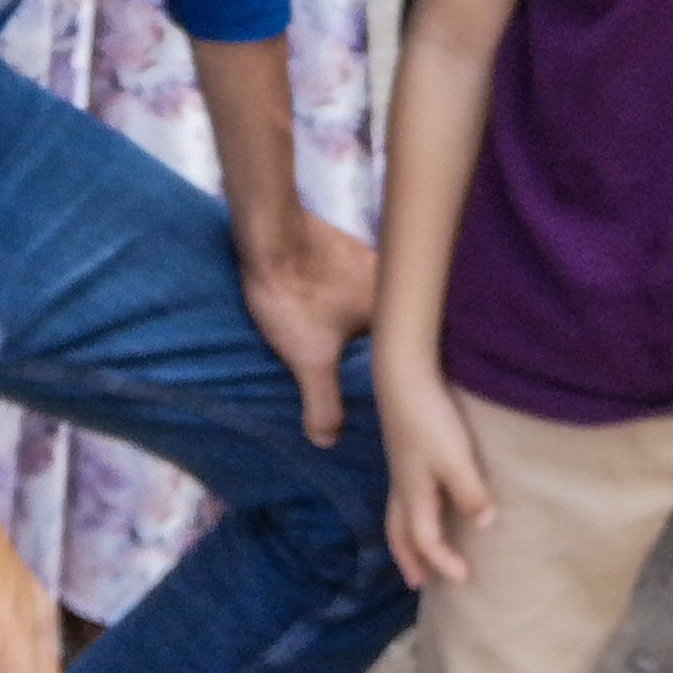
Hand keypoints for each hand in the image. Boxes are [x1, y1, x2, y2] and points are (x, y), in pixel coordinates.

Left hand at [240, 202, 382, 448]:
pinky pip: (350, 282)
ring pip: (370, 301)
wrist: (266, 231)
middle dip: (378, 350)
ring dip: (358, 323)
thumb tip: (327, 441)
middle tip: (362, 375)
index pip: (407, 347)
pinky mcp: (339, 247)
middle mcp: (389, 278)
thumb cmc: (294, 293)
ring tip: (340, 348)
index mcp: (393, 306)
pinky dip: (341, 301)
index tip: (393, 394)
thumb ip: (323, 403)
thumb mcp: (309, 359)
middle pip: (390, 323)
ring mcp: (365, 258)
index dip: (399, 371)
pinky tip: (322, 311)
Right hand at [379, 346, 500, 591]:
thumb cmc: (431, 419)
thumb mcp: (457, 460)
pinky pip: (401, 493)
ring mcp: (399, 465)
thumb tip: (484, 526)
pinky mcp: (403, 448)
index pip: (425, 541)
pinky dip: (408, 511)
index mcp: (412, 495)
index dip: (444, 563)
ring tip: (414, 547)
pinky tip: (421, 498)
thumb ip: (471, 495)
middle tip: (417, 582)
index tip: (465, 580)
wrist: (403, 373)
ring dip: (404, 537)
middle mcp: (400, 485)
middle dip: (408, 558)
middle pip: (398, 533)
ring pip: (395, 513)